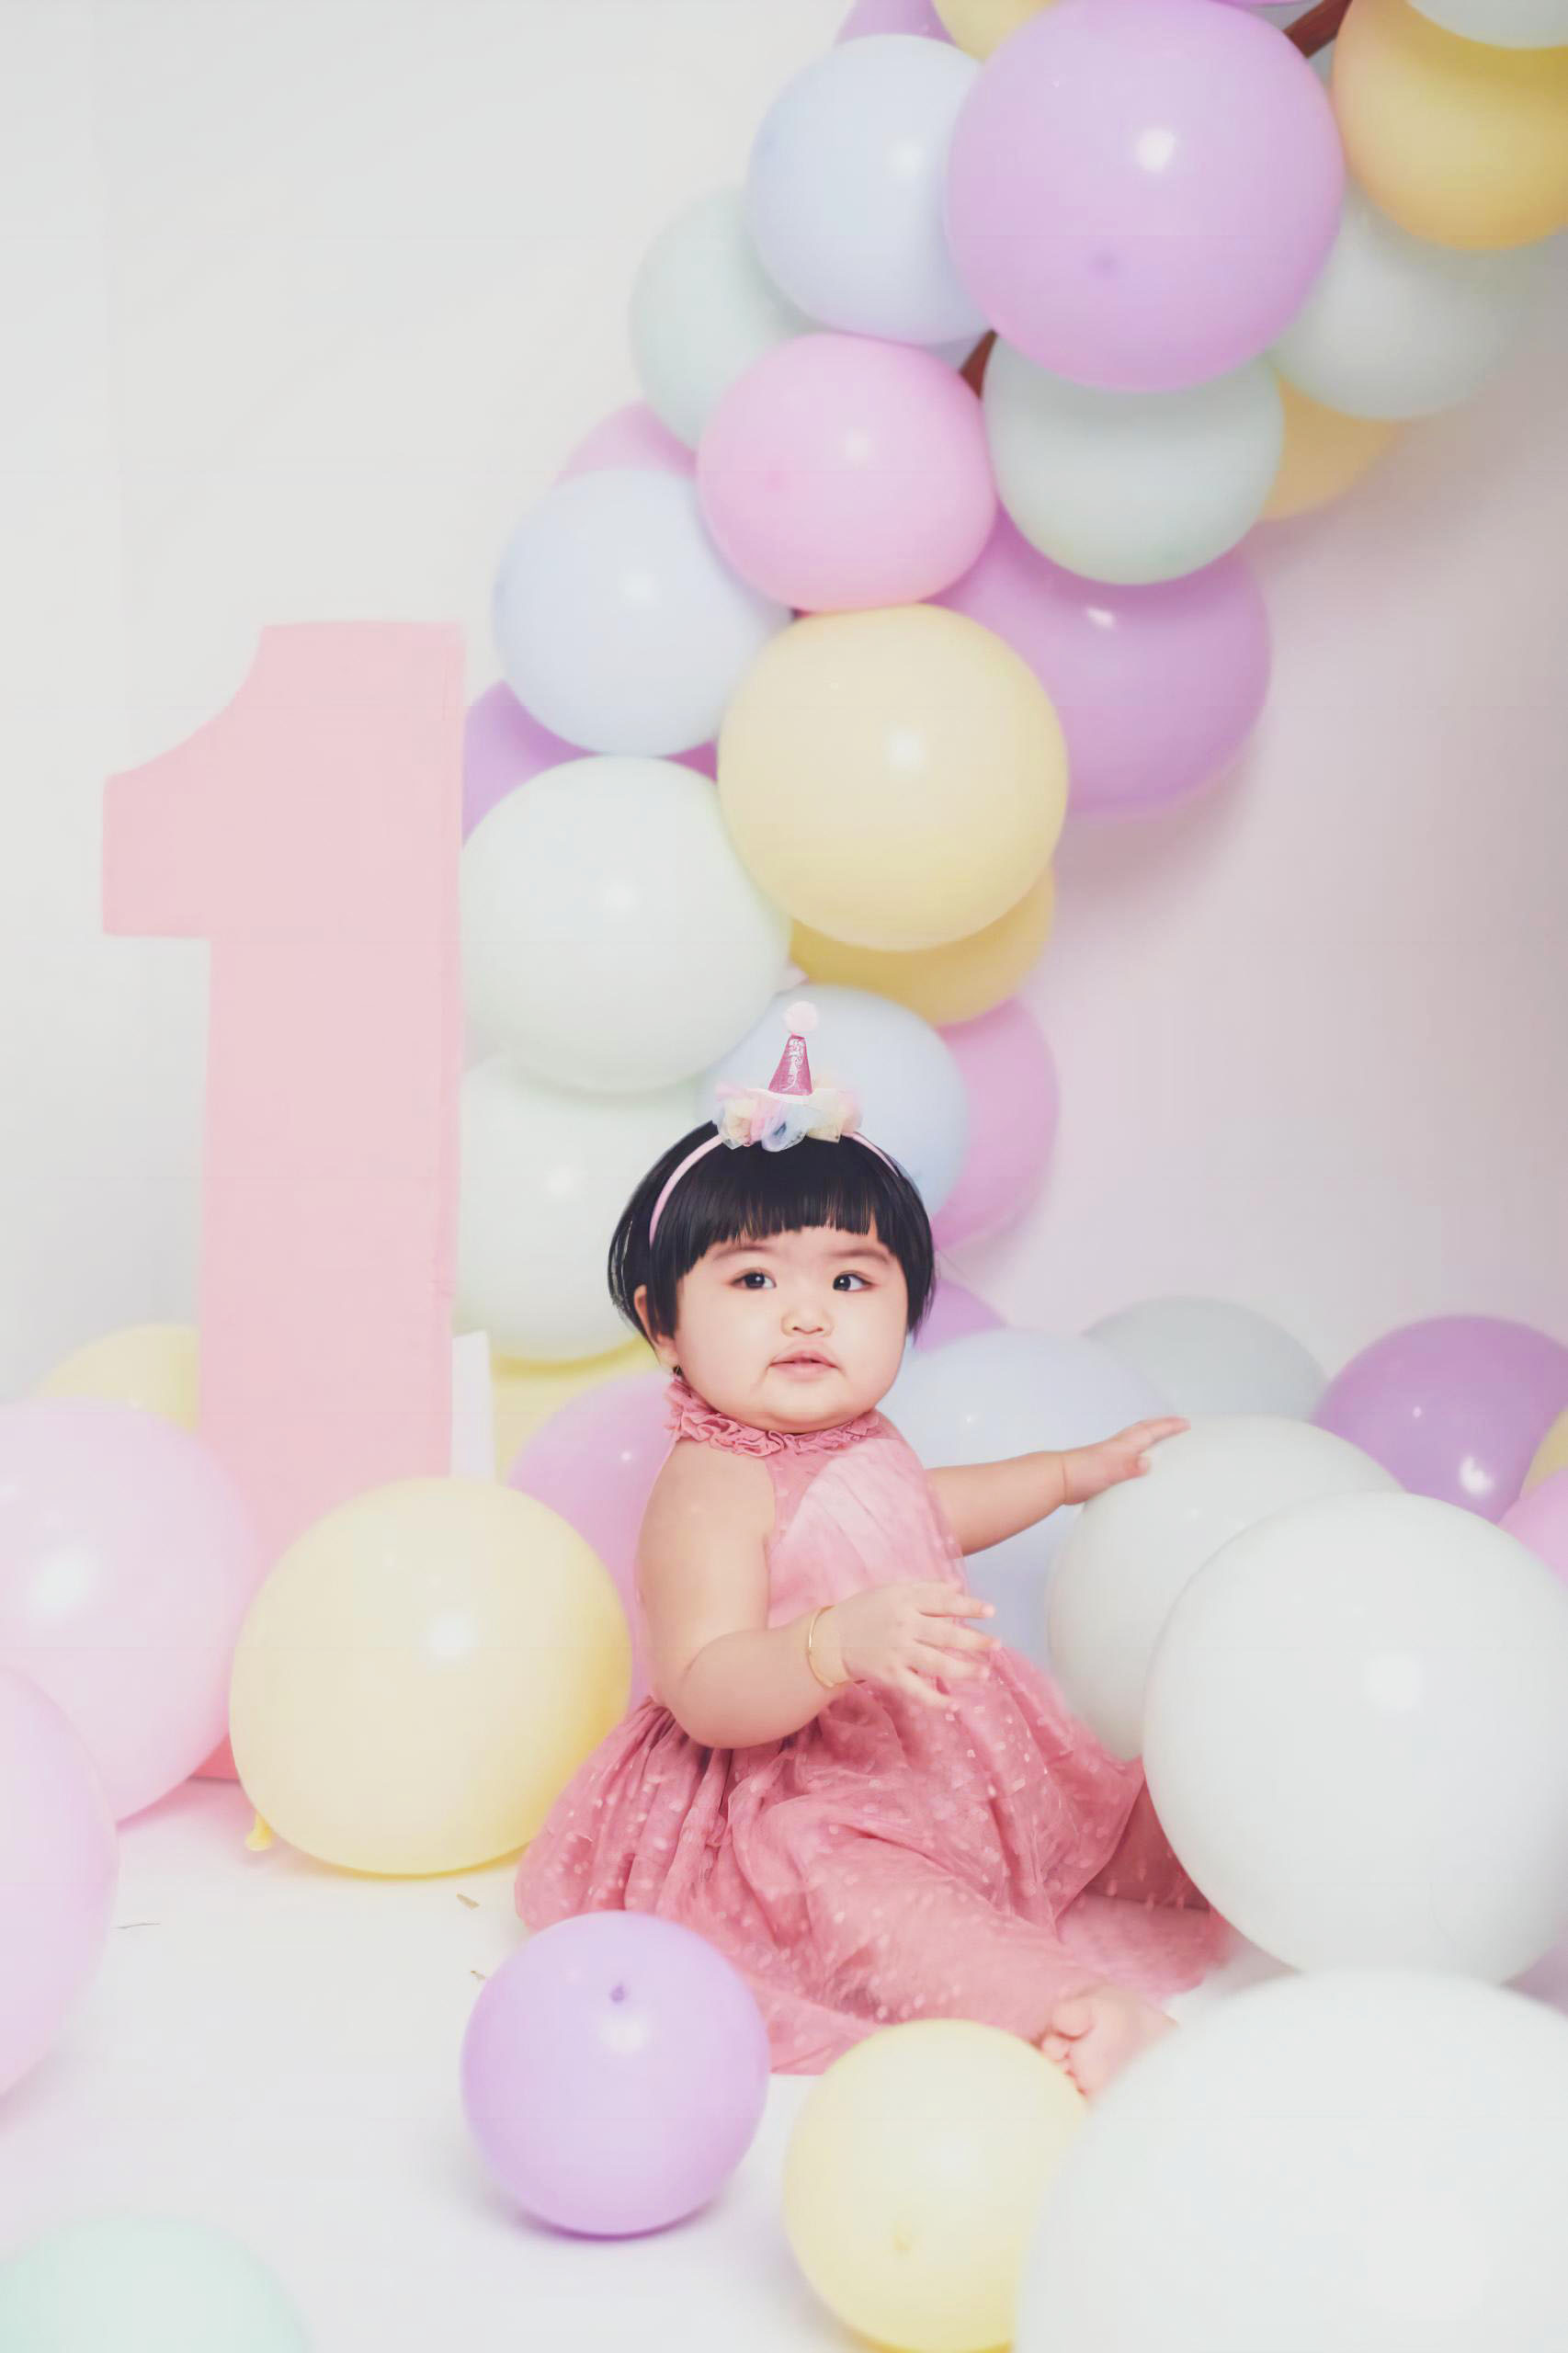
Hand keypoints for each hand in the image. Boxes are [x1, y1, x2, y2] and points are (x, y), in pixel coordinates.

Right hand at [824, 1582, 996, 1711]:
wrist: (831, 1639)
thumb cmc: (864, 1611)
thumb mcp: (891, 1591)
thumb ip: (925, 1588)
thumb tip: (957, 1585)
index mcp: (905, 1601)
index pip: (944, 1602)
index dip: (969, 1606)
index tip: (991, 1611)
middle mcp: (904, 1625)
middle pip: (947, 1635)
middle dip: (975, 1641)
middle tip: (997, 1645)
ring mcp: (897, 1652)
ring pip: (938, 1664)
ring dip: (965, 1670)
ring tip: (984, 1673)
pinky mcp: (890, 1676)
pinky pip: (918, 1692)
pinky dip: (936, 1701)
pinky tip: (954, 1705)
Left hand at [1061, 1418, 1187, 1506]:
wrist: (1060, 1478)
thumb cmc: (1082, 1472)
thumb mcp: (1111, 1471)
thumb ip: (1130, 1467)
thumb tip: (1148, 1463)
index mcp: (1124, 1445)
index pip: (1151, 1431)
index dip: (1169, 1426)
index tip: (1185, 1423)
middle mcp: (1119, 1446)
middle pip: (1145, 1430)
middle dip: (1163, 1425)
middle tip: (1177, 1423)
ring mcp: (1112, 1455)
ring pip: (1136, 1440)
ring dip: (1151, 1435)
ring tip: (1162, 1438)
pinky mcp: (1106, 1466)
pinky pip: (1129, 1453)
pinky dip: (1139, 1452)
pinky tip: (1138, 1462)